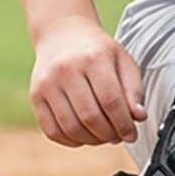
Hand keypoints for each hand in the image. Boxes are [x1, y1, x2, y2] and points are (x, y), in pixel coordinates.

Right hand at [29, 16, 148, 146]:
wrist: (62, 35)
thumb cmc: (96, 50)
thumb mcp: (122, 60)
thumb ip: (134, 89)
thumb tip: (138, 117)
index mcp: (93, 58)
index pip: (111, 101)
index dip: (124, 124)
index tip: (131, 134)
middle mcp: (66, 70)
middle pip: (90, 117)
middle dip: (109, 134)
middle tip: (118, 136)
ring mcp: (47, 84)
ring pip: (71, 128)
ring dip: (91, 140)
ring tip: (103, 136)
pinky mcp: (35, 96)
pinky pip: (52, 131)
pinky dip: (71, 141)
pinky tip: (83, 135)